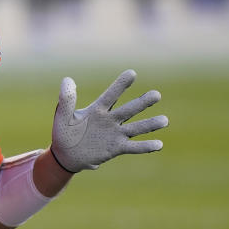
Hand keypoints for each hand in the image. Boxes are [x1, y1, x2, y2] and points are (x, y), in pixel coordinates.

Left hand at [50, 70, 167, 171]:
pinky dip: (145, 146)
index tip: (132, 73)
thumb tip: (67, 79)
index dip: (121, 85)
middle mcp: (110, 120)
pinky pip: (133, 147)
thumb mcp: (63, 115)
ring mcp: (115, 134)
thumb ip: (66, 99)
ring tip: (165, 120)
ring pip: (136, 128)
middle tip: (157, 94)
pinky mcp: (117, 148)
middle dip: (142, 102)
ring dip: (150, 124)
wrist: (66, 155)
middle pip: (129, 110)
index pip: (112, 95)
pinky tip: (159, 144)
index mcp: (98, 109)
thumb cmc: (64, 132)